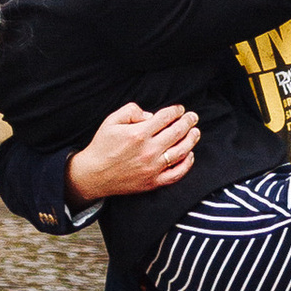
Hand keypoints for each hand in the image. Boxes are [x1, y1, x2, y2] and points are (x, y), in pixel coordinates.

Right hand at [66, 102, 200, 202]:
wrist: (93, 175)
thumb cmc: (102, 146)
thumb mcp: (111, 120)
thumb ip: (131, 110)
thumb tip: (151, 115)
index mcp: (138, 133)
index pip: (165, 117)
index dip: (176, 111)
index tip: (180, 109)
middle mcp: (148, 150)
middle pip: (177, 132)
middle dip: (188, 121)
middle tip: (193, 117)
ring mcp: (152, 168)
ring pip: (181, 152)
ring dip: (192, 140)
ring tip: (196, 132)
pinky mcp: (153, 182)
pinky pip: (176, 174)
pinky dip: (186, 164)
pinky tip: (190, 155)